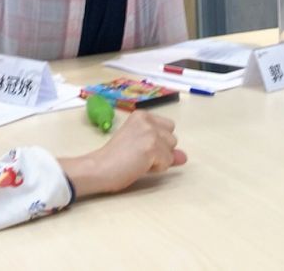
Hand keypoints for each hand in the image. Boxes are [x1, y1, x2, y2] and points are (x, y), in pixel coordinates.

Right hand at [57, 111, 186, 197]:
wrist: (99, 168)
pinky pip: (167, 162)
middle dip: (161, 151)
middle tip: (138, 156)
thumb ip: (164, 149)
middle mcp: (147, 120)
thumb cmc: (115, 159)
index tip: (139, 148)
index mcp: (142, 115)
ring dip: (160, 160)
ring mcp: (150, 133)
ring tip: (139, 160)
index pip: (168, 128)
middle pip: (173, 139)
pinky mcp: (152, 147)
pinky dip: (157, 168)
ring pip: (172, 151)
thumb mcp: (141, 148)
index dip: (158, 142)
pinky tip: (139, 166)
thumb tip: (184, 157)